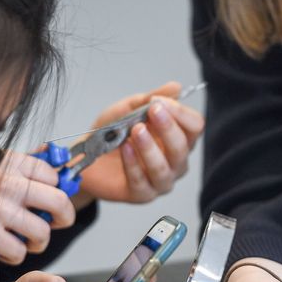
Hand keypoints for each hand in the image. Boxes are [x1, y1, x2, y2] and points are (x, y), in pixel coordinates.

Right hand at [0, 152, 74, 263]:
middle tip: (53, 224)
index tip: (52, 202)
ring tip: (21, 240)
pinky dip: (14, 256)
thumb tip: (59, 165)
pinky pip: (20, 252)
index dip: (58, 191)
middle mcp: (7, 182)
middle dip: (63, 218)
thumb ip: (20, 170)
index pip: (54, 175)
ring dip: (36, 242)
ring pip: (44, 232)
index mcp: (9, 163)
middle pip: (60, 201)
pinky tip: (1, 250)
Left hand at [76, 81, 204, 204]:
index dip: (180, 113)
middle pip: (182, 147)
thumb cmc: (113, 133)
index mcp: (178, 138)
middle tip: (152, 111)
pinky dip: (133, 163)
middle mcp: (175, 162)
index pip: (194, 126)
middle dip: (168, 127)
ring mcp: (160, 181)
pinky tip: (125, 149)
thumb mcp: (129, 109)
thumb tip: (176, 87)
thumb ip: (150, 99)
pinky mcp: (142, 195)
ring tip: (136, 130)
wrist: (87, 155)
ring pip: (163, 168)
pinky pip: (141, 181)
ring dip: (150, 147)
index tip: (159, 101)